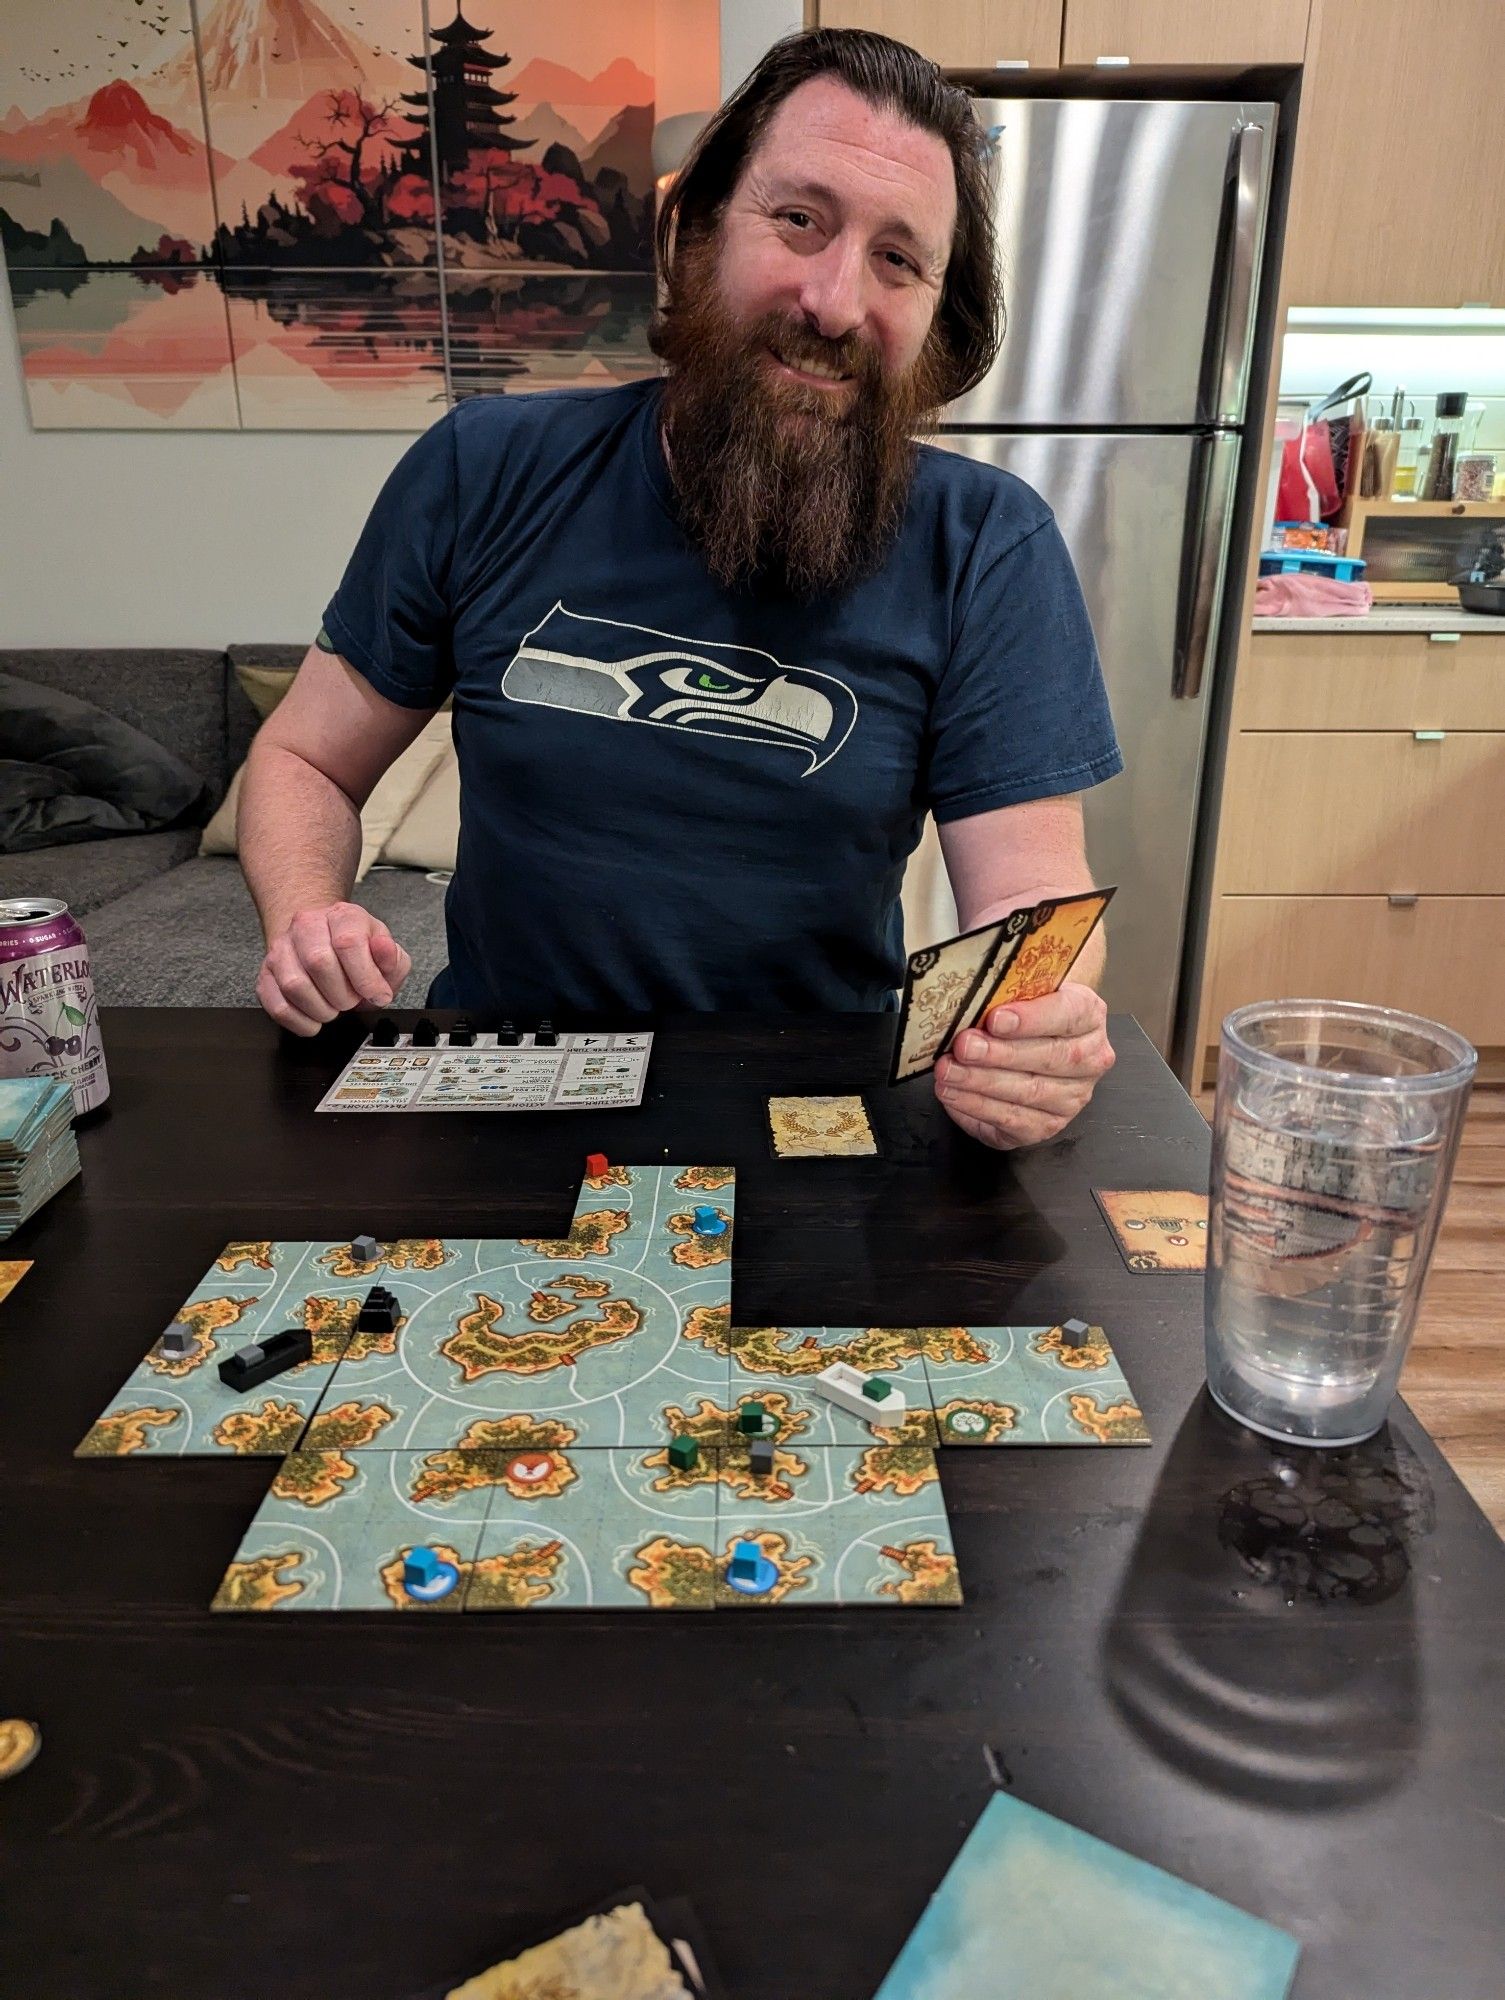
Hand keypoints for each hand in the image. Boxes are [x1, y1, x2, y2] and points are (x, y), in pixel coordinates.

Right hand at [256, 901, 411, 1036]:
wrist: (322, 938)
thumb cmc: (355, 949)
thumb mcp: (385, 950)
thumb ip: (392, 957)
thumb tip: (384, 953)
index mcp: (342, 916)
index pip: (348, 942)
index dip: (365, 978)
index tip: (377, 995)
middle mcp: (306, 926)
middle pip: (318, 962)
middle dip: (343, 994)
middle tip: (352, 1001)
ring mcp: (281, 949)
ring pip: (294, 985)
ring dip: (321, 1009)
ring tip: (334, 1008)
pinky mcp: (266, 974)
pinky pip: (276, 1004)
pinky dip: (300, 1021)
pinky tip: (315, 1019)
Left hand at [934, 981, 1113, 1149]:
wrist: (1033, 1038)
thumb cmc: (1024, 1011)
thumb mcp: (1025, 991)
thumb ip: (1009, 993)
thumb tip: (971, 1000)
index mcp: (1089, 1016)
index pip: (1068, 1015)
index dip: (1031, 1019)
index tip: (995, 1019)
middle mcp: (1089, 1060)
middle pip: (1047, 1058)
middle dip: (998, 1054)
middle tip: (963, 1047)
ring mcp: (1071, 1098)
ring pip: (1028, 1093)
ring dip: (981, 1083)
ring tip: (947, 1071)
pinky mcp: (1046, 1126)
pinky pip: (1012, 1122)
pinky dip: (977, 1108)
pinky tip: (953, 1095)